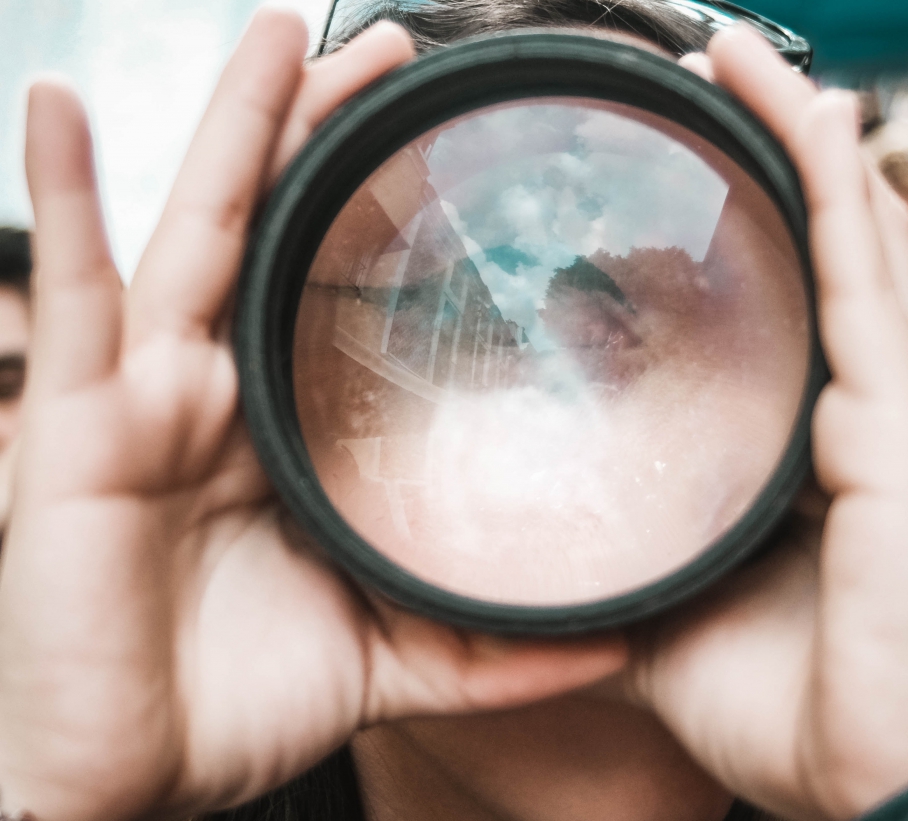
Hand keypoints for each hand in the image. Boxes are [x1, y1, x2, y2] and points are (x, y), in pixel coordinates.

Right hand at [0, 12, 624, 820]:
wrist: (127, 775)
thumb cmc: (235, 705)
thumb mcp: (383, 656)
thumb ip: (483, 647)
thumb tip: (610, 647)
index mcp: (284, 435)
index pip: (339, 298)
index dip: (384, 224)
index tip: (447, 156)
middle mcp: (219, 395)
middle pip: (281, 238)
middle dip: (325, 137)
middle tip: (388, 49)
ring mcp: (149, 397)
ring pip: (200, 234)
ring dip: (235, 129)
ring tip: (278, 34)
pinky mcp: (83, 425)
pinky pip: (74, 292)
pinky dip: (62, 194)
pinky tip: (61, 106)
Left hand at [631, 27, 907, 820]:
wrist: (875, 777)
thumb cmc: (789, 703)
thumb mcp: (669, 609)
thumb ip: (618, 559)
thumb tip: (549, 532)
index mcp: (804, 445)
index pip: (779, 306)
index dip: (744, 226)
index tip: (679, 170)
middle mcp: (854, 412)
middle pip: (818, 252)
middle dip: (772, 155)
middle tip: (714, 75)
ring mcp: (889, 413)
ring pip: (850, 245)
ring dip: (804, 147)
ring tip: (752, 67)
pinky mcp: (906, 432)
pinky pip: (866, 289)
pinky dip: (838, 198)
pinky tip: (811, 122)